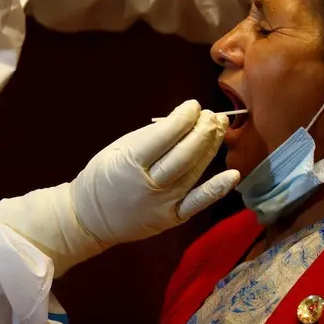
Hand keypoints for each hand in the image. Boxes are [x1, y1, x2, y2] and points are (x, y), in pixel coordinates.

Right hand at [70, 100, 239, 245]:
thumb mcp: (118, 149)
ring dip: (211, 148)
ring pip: (193, 172)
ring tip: (221, 127)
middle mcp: (150, 185)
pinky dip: (216, 190)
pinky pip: (197, 203)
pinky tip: (233, 174)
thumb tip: (180, 119)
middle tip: (212, 114)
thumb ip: (149, 136)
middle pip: (184, 154)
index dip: (183, 118)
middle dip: (202, 131)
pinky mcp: (172, 218)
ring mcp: (163, 204)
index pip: (164, 137)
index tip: (193, 105)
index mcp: (130, 163)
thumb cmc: (102, 177)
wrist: (90, 219)